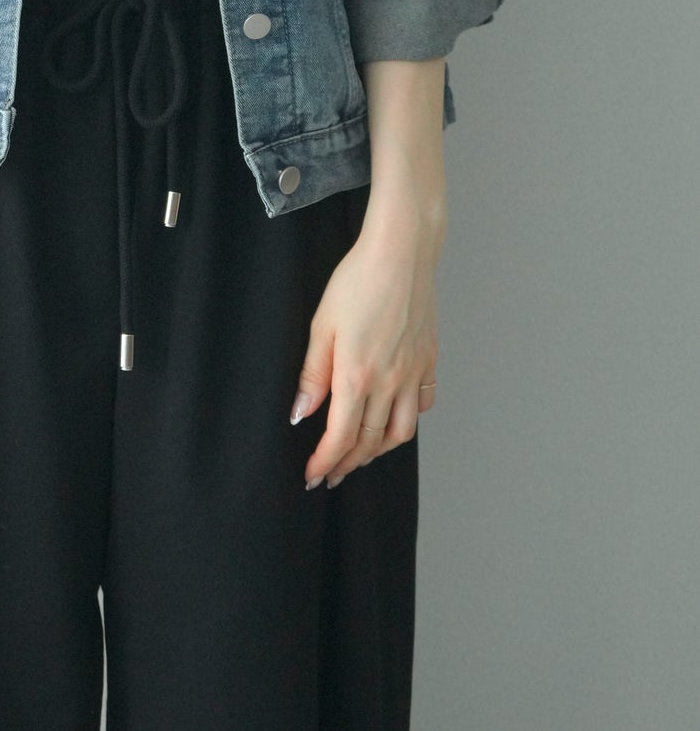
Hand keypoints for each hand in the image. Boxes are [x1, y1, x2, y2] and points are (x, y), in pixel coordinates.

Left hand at [290, 200, 442, 489]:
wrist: (401, 253)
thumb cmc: (357, 281)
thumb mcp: (321, 326)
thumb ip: (313, 374)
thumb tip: (301, 413)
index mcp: (358, 376)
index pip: (341, 437)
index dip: (325, 462)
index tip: (313, 476)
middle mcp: (390, 382)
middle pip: (370, 441)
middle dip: (348, 463)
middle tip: (331, 474)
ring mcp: (414, 373)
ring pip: (401, 431)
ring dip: (379, 450)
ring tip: (361, 455)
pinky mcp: (429, 360)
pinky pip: (423, 404)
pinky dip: (409, 419)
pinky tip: (395, 417)